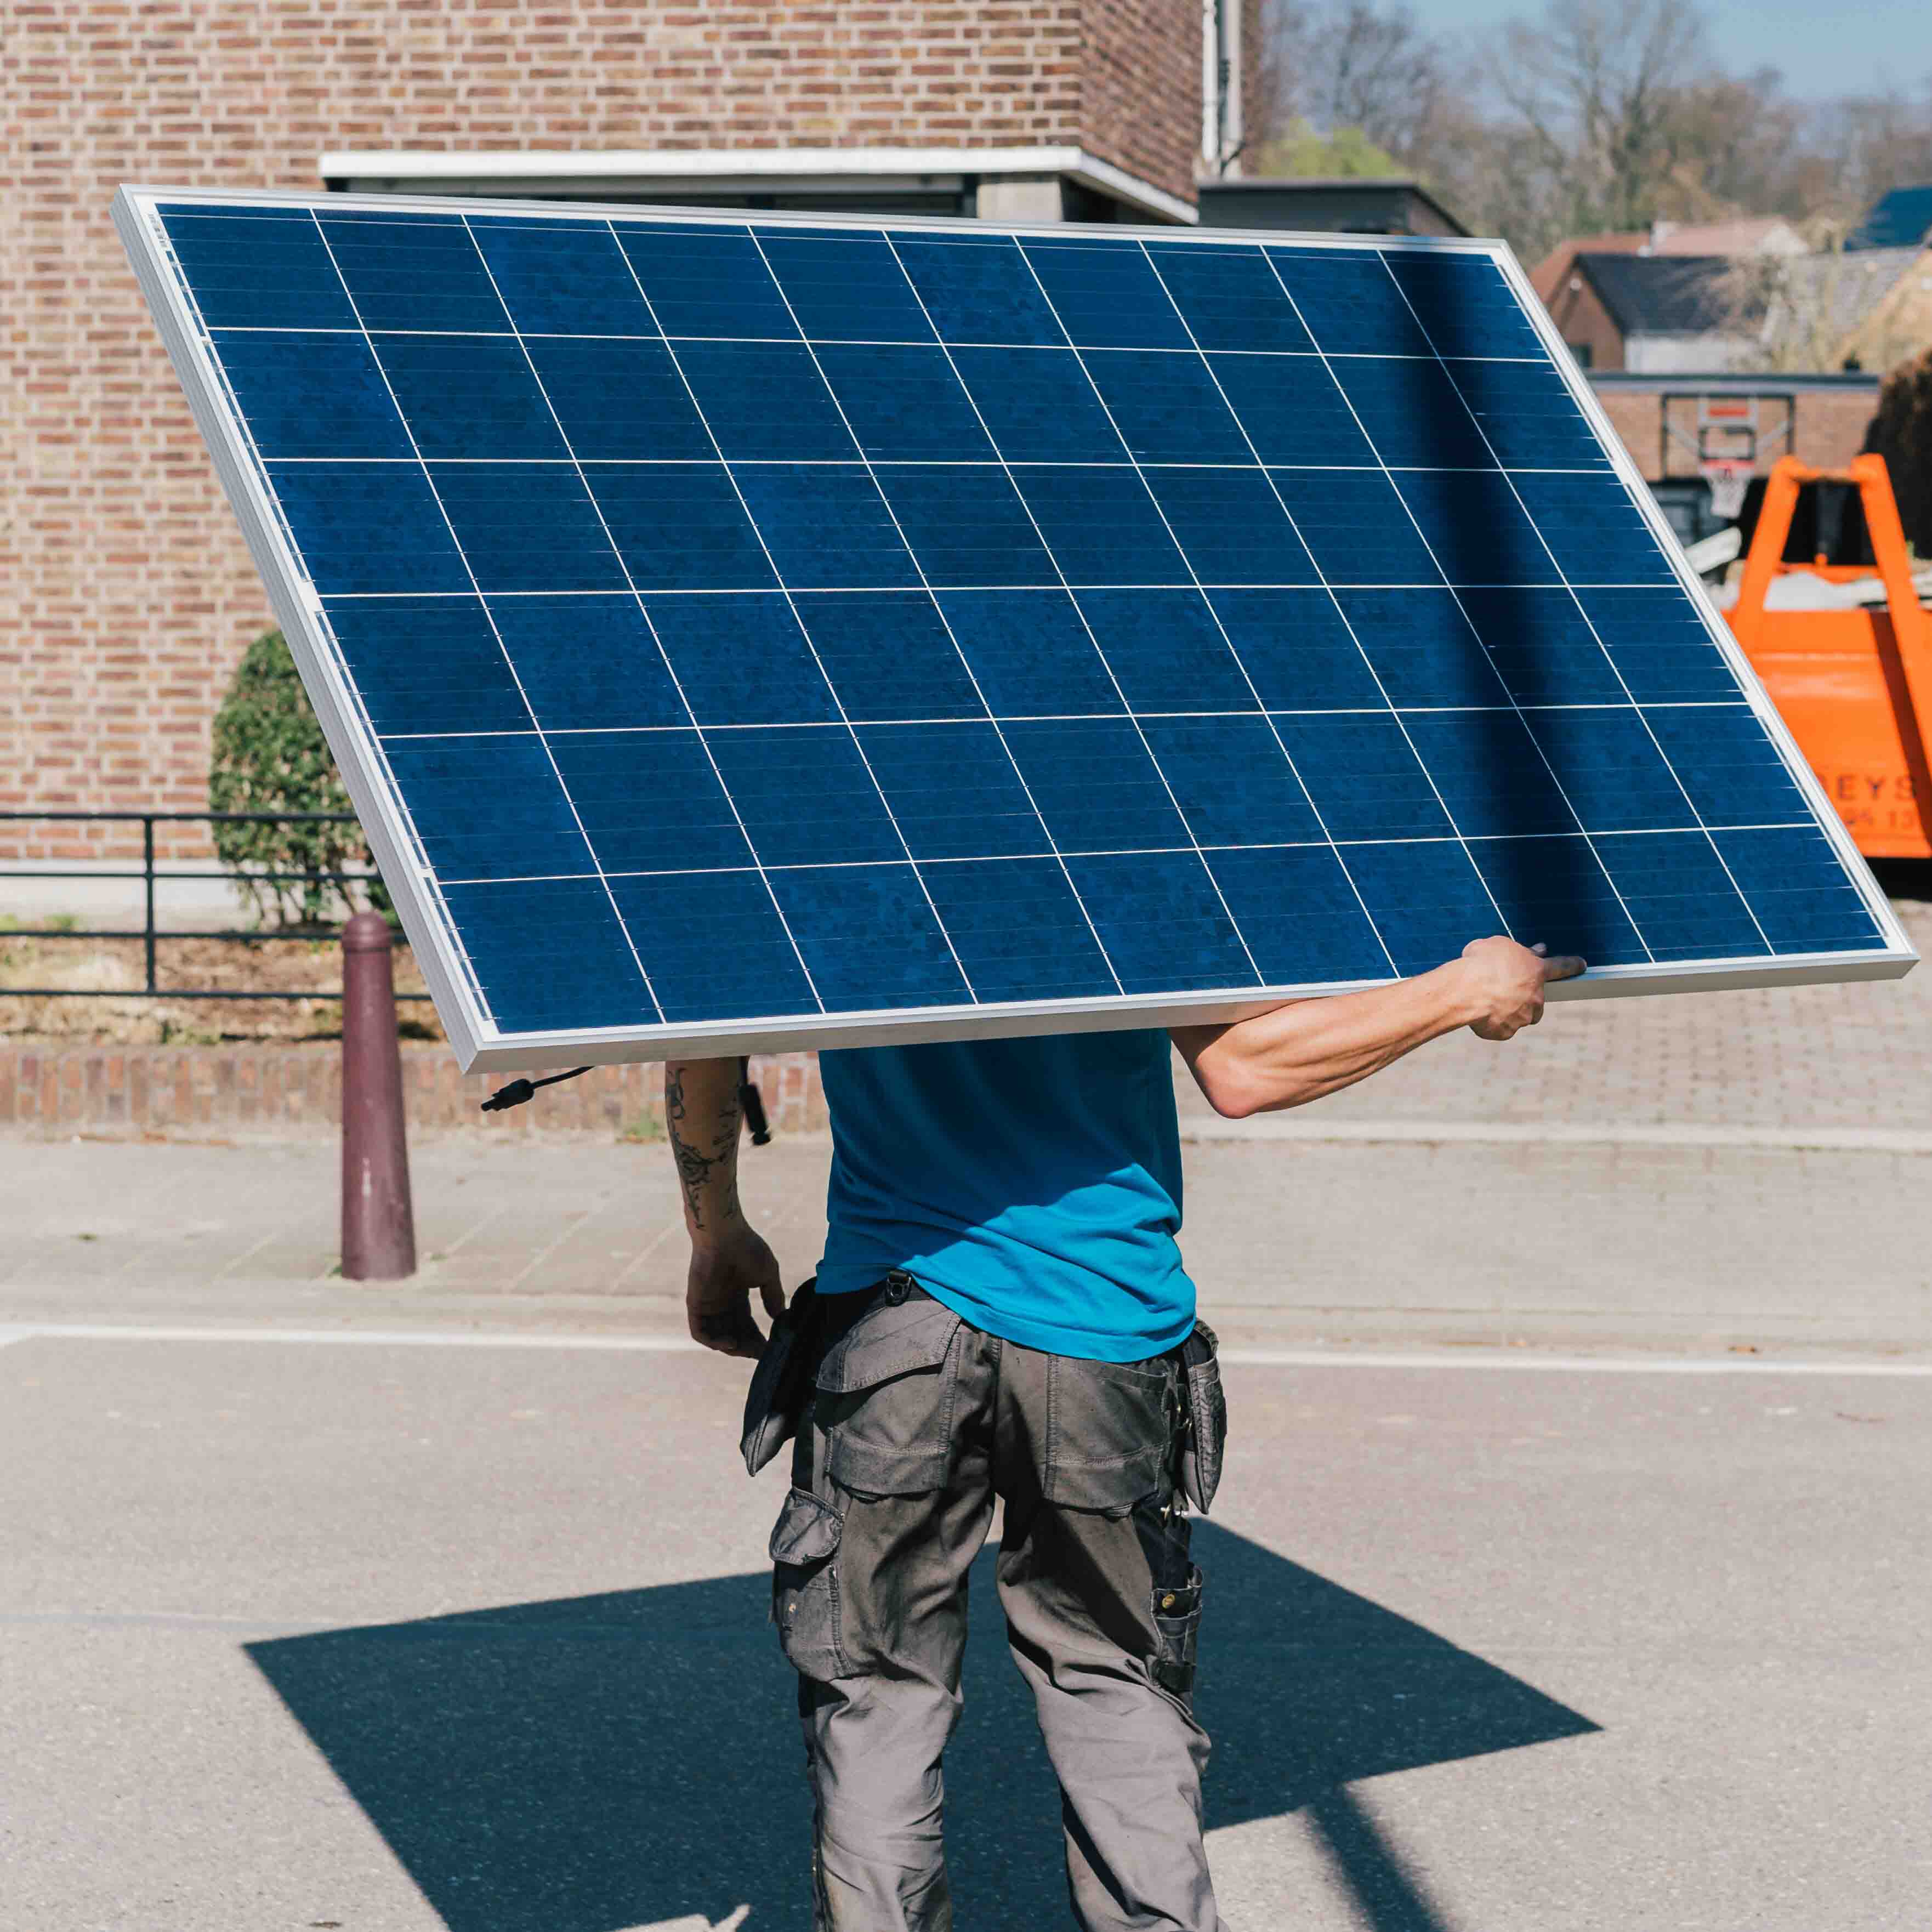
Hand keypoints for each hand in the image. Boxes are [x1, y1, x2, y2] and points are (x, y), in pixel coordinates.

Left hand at [686, 1225, 784, 1357]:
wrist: (725, 1234)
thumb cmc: (747, 1248)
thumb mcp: (767, 1275)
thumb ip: (773, 1296)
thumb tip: (780, 1318)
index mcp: (736, 1295)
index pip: (746, 1325)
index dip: (758, 1338)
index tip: (772, 1347)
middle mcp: (721, 1303)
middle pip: (733, 1334)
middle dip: (748, 1347)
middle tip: (763, 1354)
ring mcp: (707, 1305)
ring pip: (717, 1337)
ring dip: (732, 1348)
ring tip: (748, 1350)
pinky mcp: (695, 1304)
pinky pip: (700, 1332)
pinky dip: (714, 1342)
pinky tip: (731, 1343)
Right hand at [1457, 937, 1585, 1040]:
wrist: (1466, 991)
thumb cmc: (1481, 963)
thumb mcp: (1500, 945)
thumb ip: (1521, 950)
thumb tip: (1536, 950)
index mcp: (1536, 971)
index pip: (1561, 966)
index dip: (1572, 965)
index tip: (1581, 964)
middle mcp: (1536, 997)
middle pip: (1536, 998)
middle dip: (1523, 994)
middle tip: (1501, 988)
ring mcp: (1523, 1017)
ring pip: (1520, 1015)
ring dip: (1508, 1009)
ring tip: (1485, 999)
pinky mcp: (1506, 1032)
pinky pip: (1501, 1027)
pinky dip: (1491, 1022)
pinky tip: (1478, 1012)